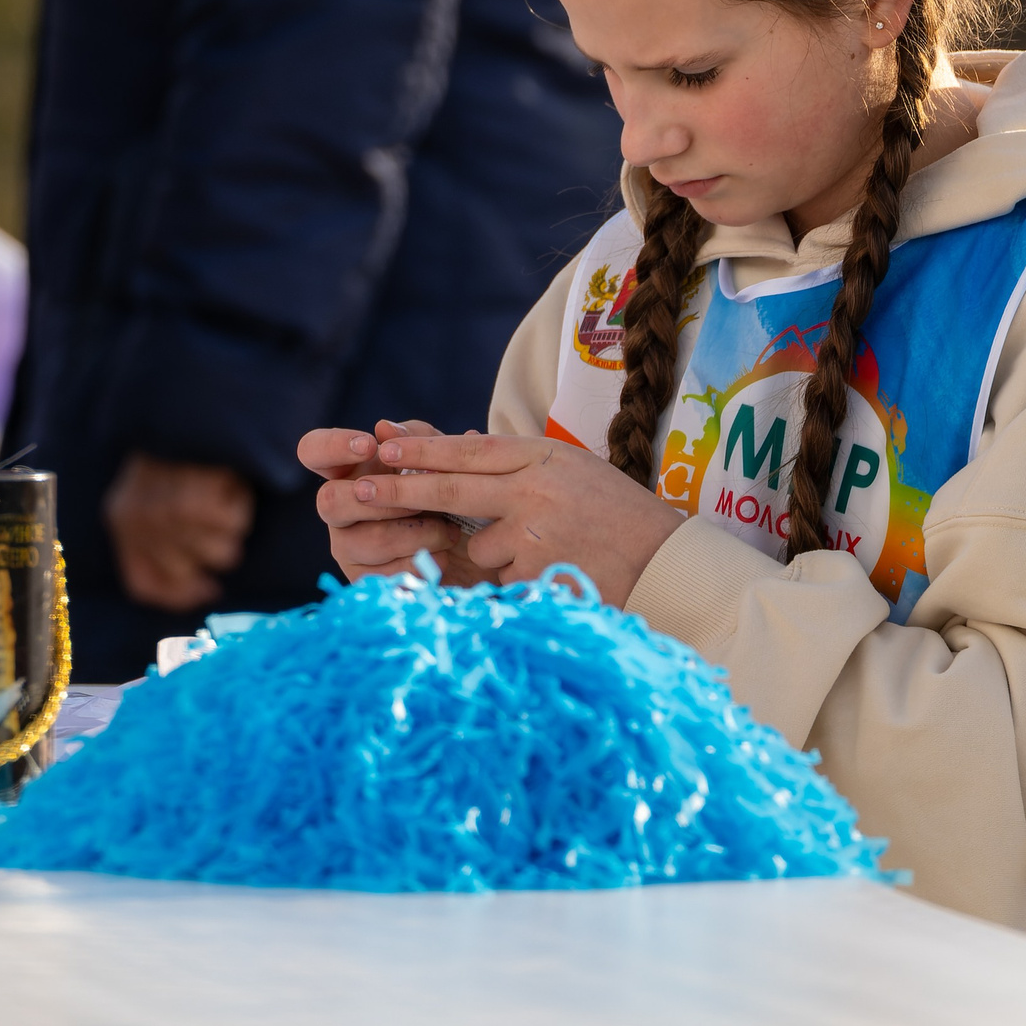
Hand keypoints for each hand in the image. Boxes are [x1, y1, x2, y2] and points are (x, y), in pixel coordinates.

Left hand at [105, 454, 252, 612]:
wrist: (191, 401)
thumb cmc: (179, 454)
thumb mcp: (154, 495)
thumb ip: (163, 542)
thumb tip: (204, 588)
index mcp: (120, 519)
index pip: (143, 584)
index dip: (179, 595)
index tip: (209, 588)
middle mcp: (139, 522)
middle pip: (185, 572)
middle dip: (210, 552)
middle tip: (215, 517)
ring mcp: (170, 513)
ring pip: (220, 554)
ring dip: (230, 525)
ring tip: (219, 492)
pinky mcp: (200, 499)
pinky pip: (235, 526)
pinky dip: (240, 504)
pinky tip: (227, 480)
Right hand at [298, 419, 486, 585]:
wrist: (479, 550)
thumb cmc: (452, 494)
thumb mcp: (444, 459)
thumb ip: (419, 439)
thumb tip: (384, 427)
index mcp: (352, 470)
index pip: (313, 450)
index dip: (332, 445)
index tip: (369, 445)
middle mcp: (340, 508)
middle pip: (329, 501)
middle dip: (382, 499)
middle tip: (420, 501)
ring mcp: (348, 547)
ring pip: (366, 540)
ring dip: (418, 533)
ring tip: (450, 531)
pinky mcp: (365, 581)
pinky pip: (385, 576)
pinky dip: (423, 563)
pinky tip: (443, 556)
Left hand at [312, 429, 682, 605]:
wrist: (665, 562)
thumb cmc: (616, 513)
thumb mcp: (570, 470)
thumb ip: (518, 464)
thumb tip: (456, 452)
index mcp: (542, 457)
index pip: (469, 449)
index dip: (422, 448)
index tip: (382, 445)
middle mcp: (532, 491)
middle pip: (450, 488)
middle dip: (400, 489)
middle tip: (359, 490)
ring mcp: (533, 535)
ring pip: (479, 545)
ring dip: (496, 553)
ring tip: (551, 550)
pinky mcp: (536, 575)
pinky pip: (504, 579)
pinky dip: (518, 580)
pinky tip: (557, 572)